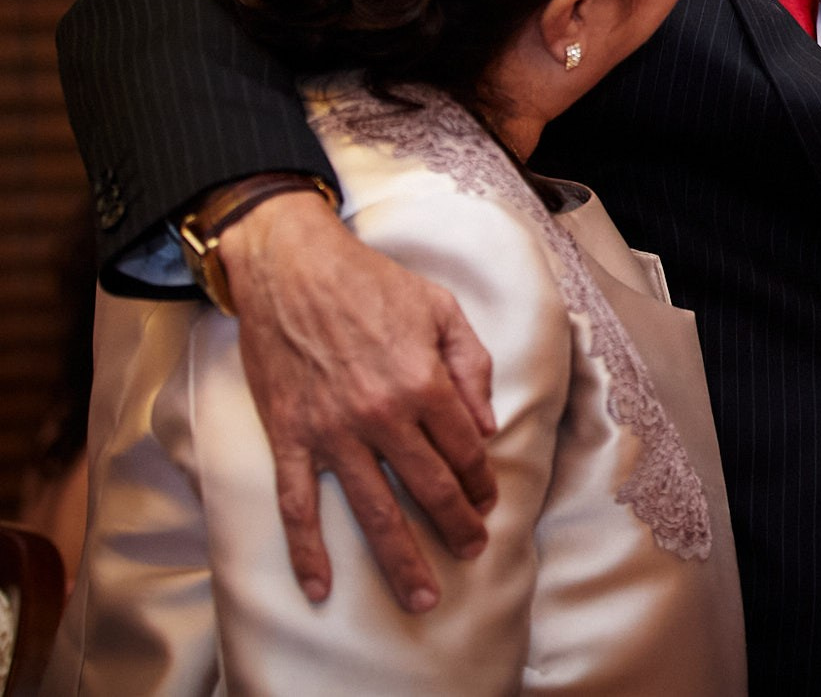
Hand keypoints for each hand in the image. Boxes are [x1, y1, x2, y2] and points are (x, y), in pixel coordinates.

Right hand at [217, 189, 497, 611]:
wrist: (291, 268)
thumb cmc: (372, 283)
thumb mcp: (441, 309)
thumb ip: (472, 366)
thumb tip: (487, 424)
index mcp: (425, 382)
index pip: (465, 449)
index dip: (481, 481)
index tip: (487, 500)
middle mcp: (383, 414)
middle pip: (429, 487)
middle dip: (457, 526)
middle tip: (472, 551)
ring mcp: (334, 431)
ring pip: (375, 508)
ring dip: (401, 557)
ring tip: (424, 594)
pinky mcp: (291, 437)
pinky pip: (299, 504)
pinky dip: (308, 550)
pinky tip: (320, 585)